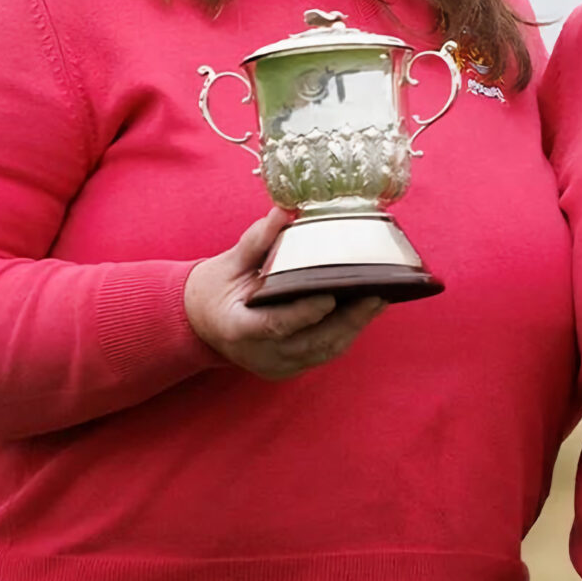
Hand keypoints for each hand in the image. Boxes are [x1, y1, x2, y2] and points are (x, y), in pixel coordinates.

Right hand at [184, 209, 384, 379]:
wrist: (202, 321)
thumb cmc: (217, 288)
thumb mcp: (229, 263)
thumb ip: (257, 241)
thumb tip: (282, 211)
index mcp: (236, 327)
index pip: (273, 325)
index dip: (303, 313)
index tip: (330, 296)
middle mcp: (257, 353)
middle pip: (309, 343)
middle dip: (346, 321)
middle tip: (375, 295)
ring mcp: (274, 365)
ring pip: (322, 351)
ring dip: (354, 327)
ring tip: (379, 299)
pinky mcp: (288, 368)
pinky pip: (322, 353)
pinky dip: (345, 333)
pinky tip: (365, 311)